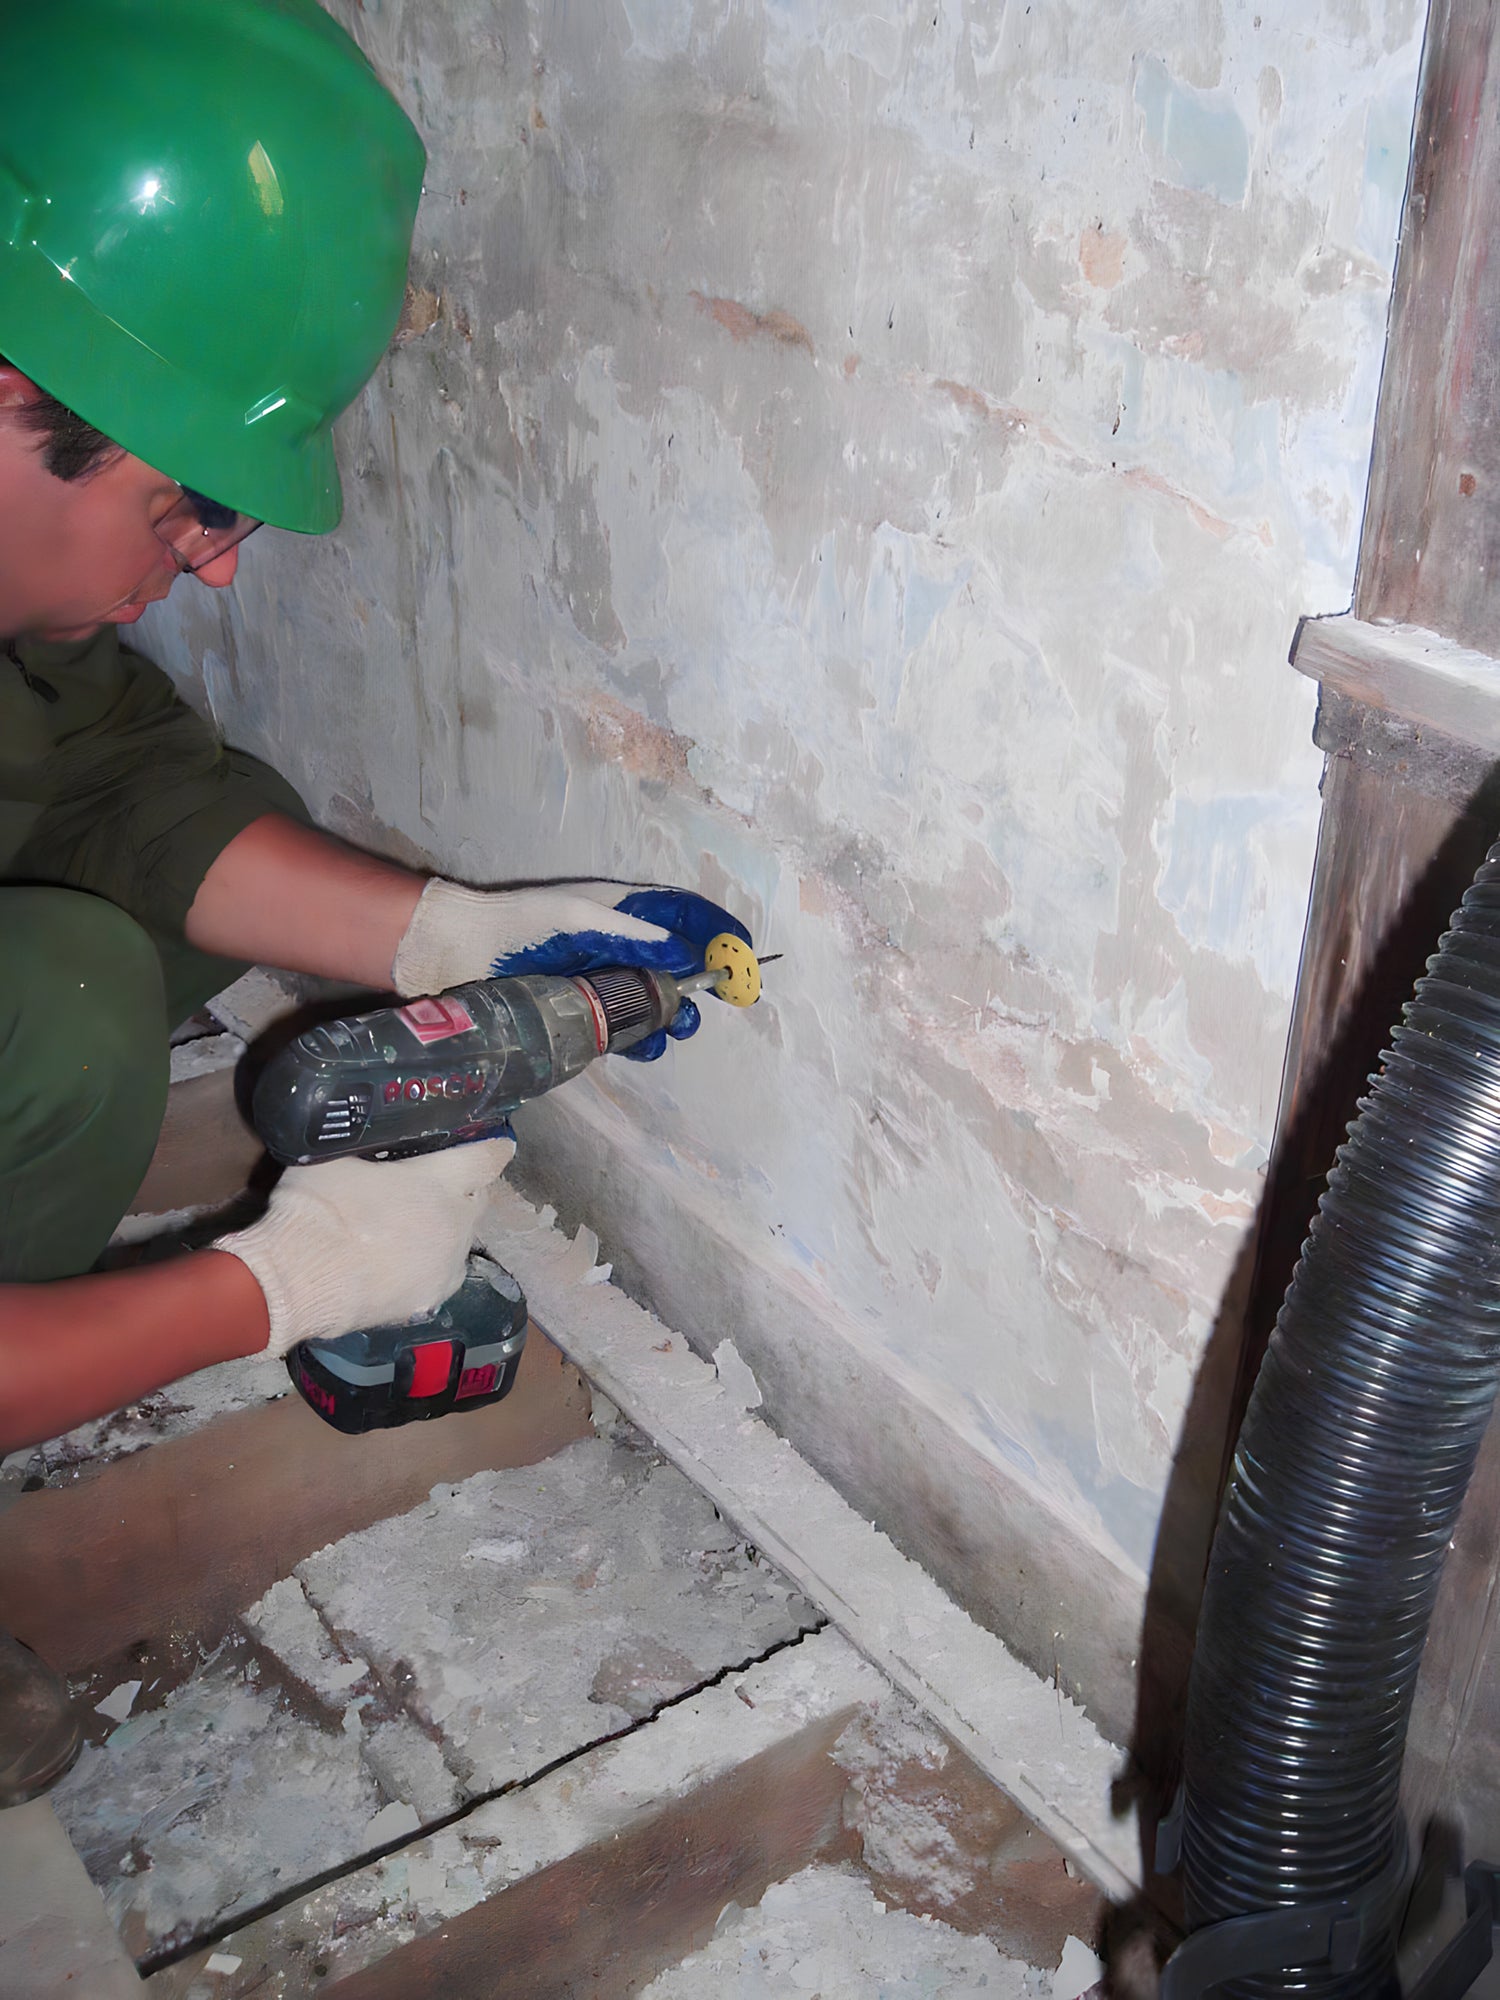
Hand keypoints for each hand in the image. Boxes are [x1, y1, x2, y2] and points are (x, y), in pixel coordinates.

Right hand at [213, 1135, 514, 1356]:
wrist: (299, 1281)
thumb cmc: (317, 1210)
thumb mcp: (333, 1159)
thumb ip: (364, 1150)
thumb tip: (364, 1141)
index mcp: (437, 1181)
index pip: (486, 1158)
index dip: (494, 1149)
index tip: (500, 1145)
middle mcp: (454, 1222)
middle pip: (477, 1200)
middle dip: (465, 1190)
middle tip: (437, 1185)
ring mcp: (447, 1265)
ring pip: (462, 1239)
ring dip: (446, 1229)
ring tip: (413, 1228)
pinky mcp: (431, 1298)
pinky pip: (443, 1273)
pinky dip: (430, 1264)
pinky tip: (404, 1263)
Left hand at [392, 879, 752, 1061]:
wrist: (459, 954)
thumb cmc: (520, 925)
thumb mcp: (581, 919)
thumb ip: (635, 936)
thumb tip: (688, 957)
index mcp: (625, 911)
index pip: (686, 916)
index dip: (719, 932)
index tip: (744, 955)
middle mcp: (622, 945)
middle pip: (680, 965)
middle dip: (700, 984)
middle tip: (706, 1004)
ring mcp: (604, 981)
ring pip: (656, 1002)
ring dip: (673, 1016)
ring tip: (672, 1029)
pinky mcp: (584, 1013)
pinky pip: (626, 1028)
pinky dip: (642, 1039)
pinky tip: (641, 1046)